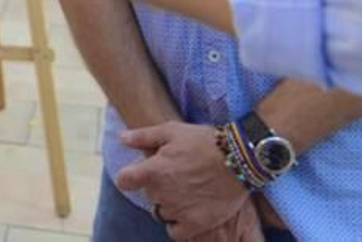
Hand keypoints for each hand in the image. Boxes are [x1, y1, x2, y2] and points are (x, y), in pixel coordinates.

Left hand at [115, 122, 250, 240]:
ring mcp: (179, 210)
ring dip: (168, 204)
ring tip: (186, 192)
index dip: (129, 177)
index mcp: (153, 170)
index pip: (124, 181)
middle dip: (157, 186)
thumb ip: (143, 137)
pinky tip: (188, 211)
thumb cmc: (204, 142)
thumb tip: (121, 138)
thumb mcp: (172, 131)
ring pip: (161, 212)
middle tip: (175, 176)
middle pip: (148, 195)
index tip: (138, 175)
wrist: (240, 160)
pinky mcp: (196, 223)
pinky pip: (176, 232)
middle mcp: (162, 193)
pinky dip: (179, 225)